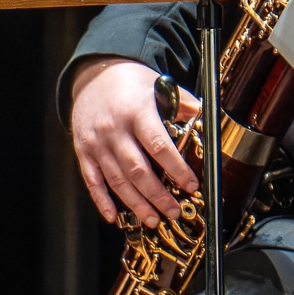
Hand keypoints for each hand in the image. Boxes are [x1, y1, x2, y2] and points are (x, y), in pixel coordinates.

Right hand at [70, 58, 200, 227]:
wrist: (95, 75)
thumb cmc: (134, 83)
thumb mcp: (162, 86)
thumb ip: (186, 105)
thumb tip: (209, 123)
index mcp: (138, 112)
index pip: (159, 146)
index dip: (176, 169)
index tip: (191, 185)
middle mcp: (114, 130)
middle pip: (137, 170)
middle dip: (157, 195)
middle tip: (174, 212)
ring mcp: (96, 143)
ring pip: (116, 180)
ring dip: (136, 203)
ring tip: (153, 219)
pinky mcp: (82, 151)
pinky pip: (92, 180)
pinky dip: (102, 201)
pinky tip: (114, 216)